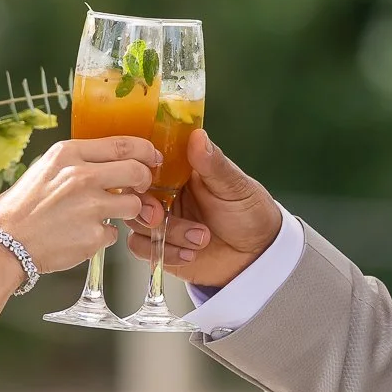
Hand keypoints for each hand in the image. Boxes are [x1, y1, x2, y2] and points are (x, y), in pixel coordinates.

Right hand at [0, 136, 158, 276]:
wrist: (4, 243)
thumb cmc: (19, 209)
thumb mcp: (44, 170)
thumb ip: (76, 164)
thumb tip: (106, 165)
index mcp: (68, 155)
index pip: (122, 144)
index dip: (144, 149)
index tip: (151, 156)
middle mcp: (81, 176)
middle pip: (136, 171)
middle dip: (145, 179)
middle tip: (141, 186)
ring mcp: (90, 207)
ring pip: (134, 204)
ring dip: (128, 210)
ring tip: (108, 214)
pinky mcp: (94, 235)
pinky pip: (113, 232)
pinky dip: (103, 235)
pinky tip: (83, 235)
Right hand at [129, 129, 280, 290]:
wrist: (258, 256)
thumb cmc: (250, 213)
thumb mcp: (236, 187)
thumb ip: (214, 164)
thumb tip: (198, 135)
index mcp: (180, 170)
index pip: (148, 161)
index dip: (140, 169)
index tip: (147, 179)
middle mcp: (166, 192)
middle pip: (133, 193)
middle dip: (144, 207)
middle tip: (160, 216)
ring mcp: (161, 219)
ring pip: (136, 221)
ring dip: (167, 234)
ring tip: (201, 239)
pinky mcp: (159, 245)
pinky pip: (140, 247)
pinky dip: (164, 252)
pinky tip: (190, 254)